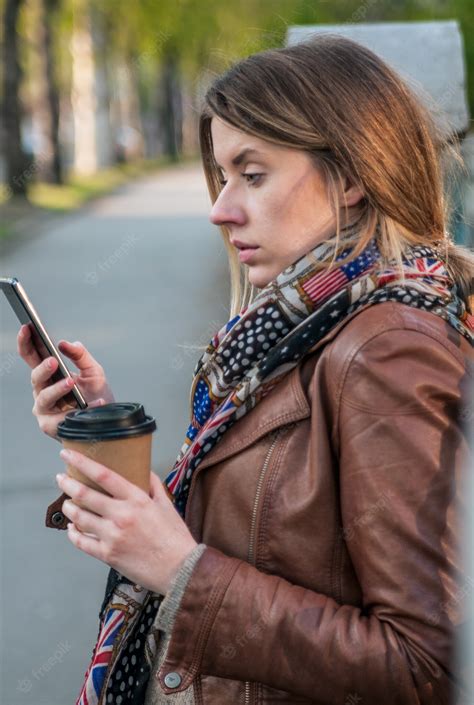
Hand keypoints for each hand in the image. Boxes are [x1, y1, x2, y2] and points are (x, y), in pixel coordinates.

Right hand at [17, 324, 114, 440]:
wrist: (106, 420)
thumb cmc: (96, 394)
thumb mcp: (93, 371)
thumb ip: (80, 355)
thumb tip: (64, 343)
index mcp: (48, 375)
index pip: (32, 356)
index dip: (26, 342)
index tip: (26, 327)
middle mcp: (42, 390)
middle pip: (35, 377)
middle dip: (42, 368)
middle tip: (53, 361)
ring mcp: (44, 409)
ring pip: (44, 397)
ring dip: (58, 388)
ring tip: (71, 381)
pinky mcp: (50, 426)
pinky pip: (61, 417)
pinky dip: (78, 410)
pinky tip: (94, 403)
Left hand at [56, 448, 197, 594]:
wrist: (180, 569)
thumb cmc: (175, 537)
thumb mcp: (167, 505)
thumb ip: (153, 485)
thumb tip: (144, 470)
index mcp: (137, 500)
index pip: (104, 475)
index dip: (83, 463)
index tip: (69, 454)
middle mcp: (122, 515)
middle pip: (85, 495)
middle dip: (68, 484)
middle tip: (61, 478)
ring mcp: (113, 536)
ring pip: (80, 518)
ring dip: (68, 508)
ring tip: (66, 502)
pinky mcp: (108, 555)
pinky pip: (82, 542)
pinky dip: (73, 534)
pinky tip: (72, 528)